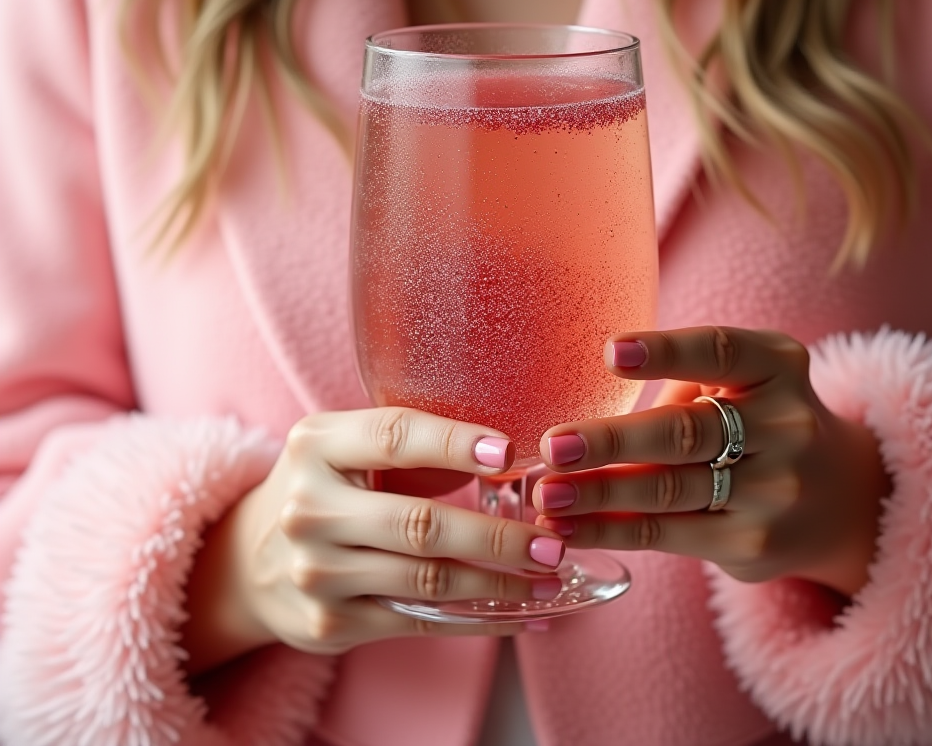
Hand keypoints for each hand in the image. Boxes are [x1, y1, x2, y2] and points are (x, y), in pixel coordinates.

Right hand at [182, 408, 565, 673]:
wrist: (250, 558)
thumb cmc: (326, 487)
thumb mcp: (345, 448)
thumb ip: (407, 448)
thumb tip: (505, 459)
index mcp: (316, 444)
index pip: (393, 437)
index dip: (454, 443)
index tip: (509, 454)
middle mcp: (309, 507)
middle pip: (419, 523)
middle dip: (497, 537)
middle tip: (551, 541)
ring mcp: (315, 571)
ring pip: (426, 579)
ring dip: (499, 583)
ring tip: (549, 578)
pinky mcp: (329, 623)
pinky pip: (419, 620)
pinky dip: (476, 619)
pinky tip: (518, 614)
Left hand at [532, 327, 890, 596]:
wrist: (841, 499)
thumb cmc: (758, 423)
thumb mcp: (741, 385)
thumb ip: (682, 389)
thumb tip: (579, 420)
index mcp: (777, 366)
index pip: (721, 350)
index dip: (666, 352)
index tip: (609, 352)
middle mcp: (787, 426)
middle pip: (686, 432)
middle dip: (612, 441)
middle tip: (551, 445)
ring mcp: (775, 490)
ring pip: (670, 490)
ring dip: (597, 494)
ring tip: (544, 495)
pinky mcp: (754, 543)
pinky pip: (668, 534)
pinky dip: (610, 530)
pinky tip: (567, 527)